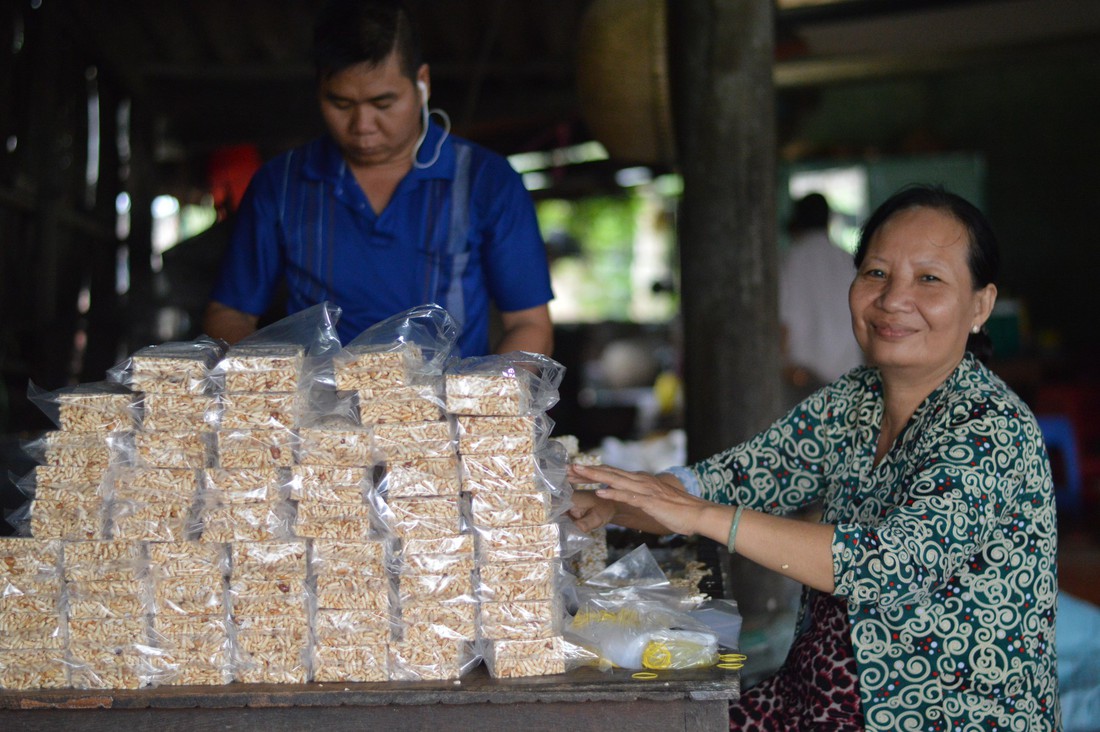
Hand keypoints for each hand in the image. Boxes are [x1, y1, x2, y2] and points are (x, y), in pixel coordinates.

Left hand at [567, 464, 707, 536]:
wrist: (698, 513)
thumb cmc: (677, 511)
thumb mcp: (653, 502)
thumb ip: (639, 498)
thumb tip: (627, 499)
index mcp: (640, 481)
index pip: (612, 474)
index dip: (593, 472)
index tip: (575, 471)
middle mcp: (640, 481)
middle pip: (609, 473)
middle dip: (587, 471)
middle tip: (567, 468)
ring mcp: (644, 490)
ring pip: (615, 480)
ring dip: (595, 476)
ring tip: (577, 473)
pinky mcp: (650, 501)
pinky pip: (629, 496)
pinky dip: (613, 494)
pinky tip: (601, 492)